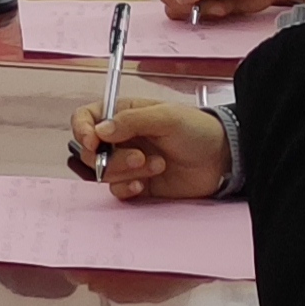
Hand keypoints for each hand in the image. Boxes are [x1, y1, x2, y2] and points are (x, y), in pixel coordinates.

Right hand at [72, 100, 232, 202]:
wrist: (222, 160)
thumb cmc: (198, 130)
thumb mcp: (167, 117)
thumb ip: (131, 121)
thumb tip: (100, 130)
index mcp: (123, 115)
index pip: (87, 118)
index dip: (82, 130)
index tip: (93, 142)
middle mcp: (121, 139)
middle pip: (90, 151)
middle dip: (112, 157)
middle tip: (139, 157)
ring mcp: (127, 162)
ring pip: (103, 172)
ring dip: (126, 172)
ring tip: (156, 165)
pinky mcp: (136, 184)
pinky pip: (116, 190)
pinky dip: (126, 188)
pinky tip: (143, 184)